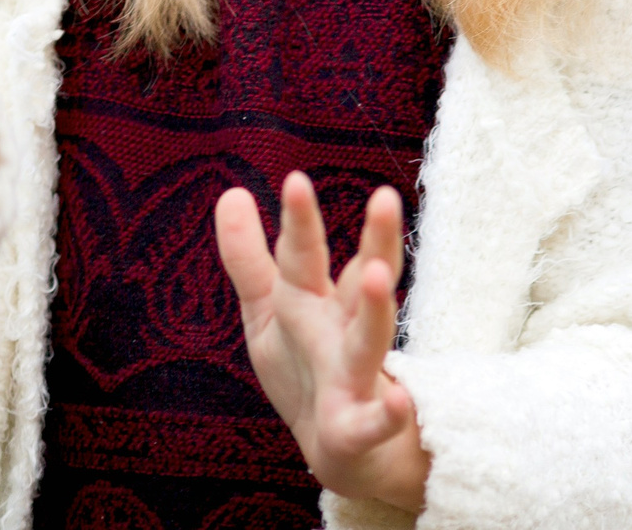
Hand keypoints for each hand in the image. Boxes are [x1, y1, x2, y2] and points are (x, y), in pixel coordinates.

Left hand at [214, 173, 429, 509]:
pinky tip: (401, 401)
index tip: (294, 180)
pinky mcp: (358, 427)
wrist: (342, 451)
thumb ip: (249, 257)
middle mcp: (343, 330)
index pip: (307, 254)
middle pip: (361, 280)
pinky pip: (375, 420)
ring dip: (377, 310)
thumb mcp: (269, 310)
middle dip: (376, 240)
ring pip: (370, 339)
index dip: (300, 220)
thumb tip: (230, 191)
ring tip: (378, 276)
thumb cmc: (305, 369)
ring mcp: (355, 376)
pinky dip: (389, 413)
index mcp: (317, 300)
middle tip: (386, 198)